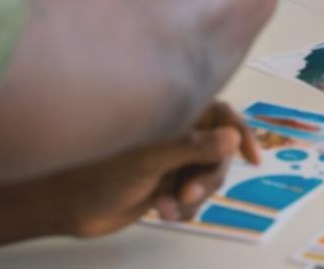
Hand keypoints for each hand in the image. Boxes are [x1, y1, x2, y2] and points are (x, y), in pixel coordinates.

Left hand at [55, 101, 260, 238]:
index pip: (221, 113)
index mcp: (172, 110)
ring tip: (166, 207)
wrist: (71, 205)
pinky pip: (193, 200)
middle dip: (208, 177)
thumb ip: (193, 147)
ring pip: (207, 180)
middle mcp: (175, 133)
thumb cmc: (100, 168)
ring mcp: (171, 160)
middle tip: (189, 193)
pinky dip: (184, 209)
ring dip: (193, 198)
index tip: (252, 158)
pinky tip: (163, 212)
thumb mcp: (151, 157)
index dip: (241, 132)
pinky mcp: (166, 186)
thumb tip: (232, 138)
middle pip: (218, 154)